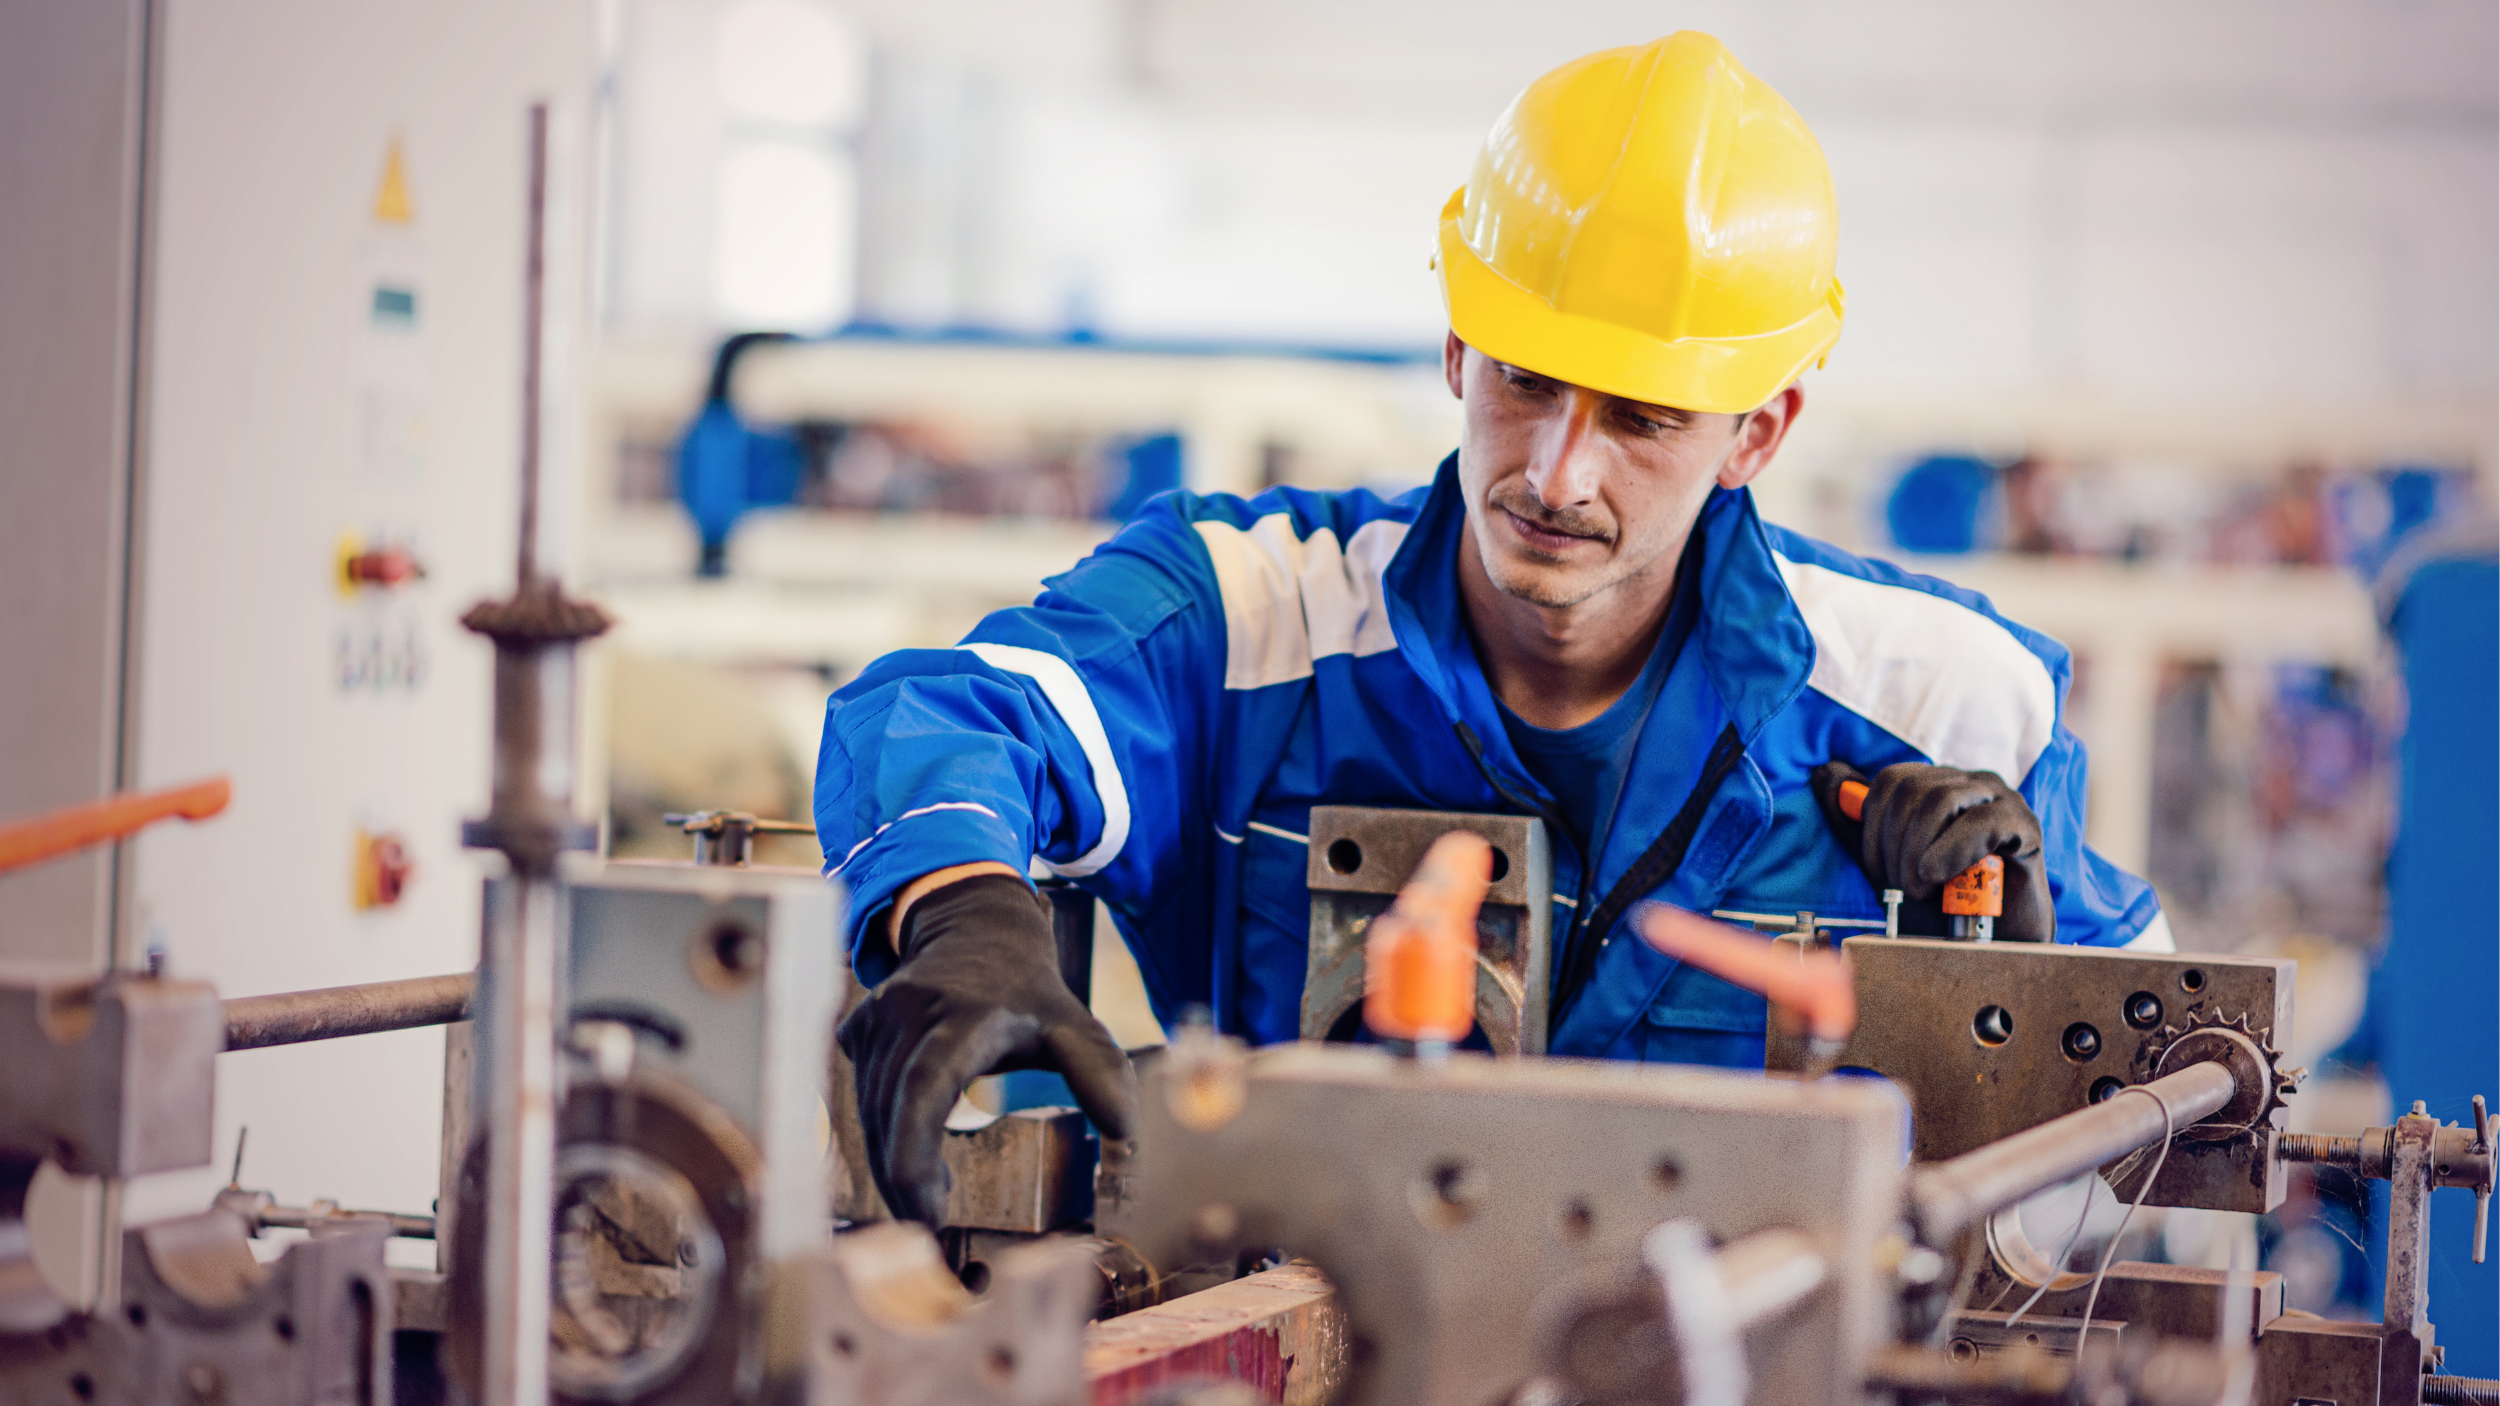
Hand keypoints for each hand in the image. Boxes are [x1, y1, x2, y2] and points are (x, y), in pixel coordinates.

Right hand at [837, 872, 1136, 1224]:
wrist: (977, 927)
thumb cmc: (1030, 991)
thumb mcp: (1074, 1026)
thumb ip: (1100, 1077)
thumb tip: (1126, 1136)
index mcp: (965, 1015)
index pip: (926, 1086)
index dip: (915, 1154)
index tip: (928, 1216)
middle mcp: (912, 1012)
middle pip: (889, 1112)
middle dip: (903, 1179)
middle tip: (931, 1227)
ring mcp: (877, 1016)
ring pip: (870, 1110)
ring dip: (894, 1161)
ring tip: (932, 1197)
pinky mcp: (859, 1027)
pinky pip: (862, 1094)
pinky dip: (883, 1133)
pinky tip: (915, 1156)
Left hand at [1810, 761, 2055, 942]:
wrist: (1992, 944)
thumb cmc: (1941, 903)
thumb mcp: (1889, 863)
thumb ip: (1856, 823)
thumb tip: (1825, 774)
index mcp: (1937, 784)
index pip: (1890, 780)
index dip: (1874, 826)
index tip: (1878, 870)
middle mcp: (1968, 782)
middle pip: (1913, 789)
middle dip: (1896, 845)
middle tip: (1902, 887)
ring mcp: (2000, 798)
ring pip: (1941, 799)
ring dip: (1919, 852)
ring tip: (1922, 888)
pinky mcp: (2025, 824)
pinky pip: (1983, 822)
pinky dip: (1952, 850)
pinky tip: (1939, 875)